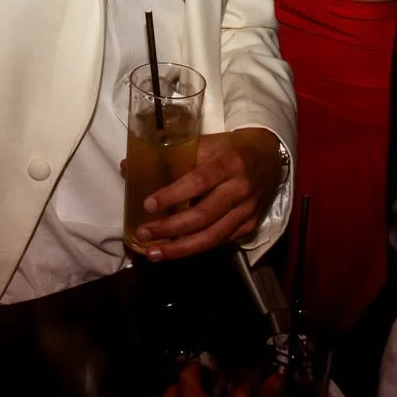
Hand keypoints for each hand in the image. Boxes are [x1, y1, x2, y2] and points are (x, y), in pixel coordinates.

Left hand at [133, 127, 284, 260]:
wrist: (268, 155)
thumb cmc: (229, 148)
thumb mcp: (205, 142)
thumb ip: (170, 155)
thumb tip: (127, 167)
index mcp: (228, 163)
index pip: (198, 181)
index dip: (172, 195)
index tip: (147, 205)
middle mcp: (240, 190)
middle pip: (203, 216)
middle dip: (170, 229)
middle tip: (144, 234)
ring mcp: (247, 211)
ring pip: (212, 237)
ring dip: (180, 249)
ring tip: (154, 253)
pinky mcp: (249, 226)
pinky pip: (220, 242)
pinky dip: (196, 248)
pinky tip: (176, 251)